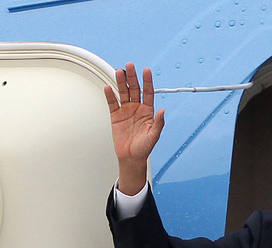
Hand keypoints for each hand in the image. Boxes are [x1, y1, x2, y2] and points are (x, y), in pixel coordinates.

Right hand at [104, 62, 164, 194]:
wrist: (131, 157)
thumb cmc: (144, 148)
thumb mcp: (154, 136)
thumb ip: (158, 123)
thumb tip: (162, 111)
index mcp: (148, 111)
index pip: (148, 92)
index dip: (147, 81)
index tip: (146, 70)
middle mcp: (137, 108)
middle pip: (134, 89)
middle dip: (133, 77)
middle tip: (130, 66)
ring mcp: (126, 111)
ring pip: (123, 93)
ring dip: (121, 82)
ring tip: (119, 71)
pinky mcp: (115, 116)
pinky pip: (112, 103)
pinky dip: (110, 95)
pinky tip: (108, 87)